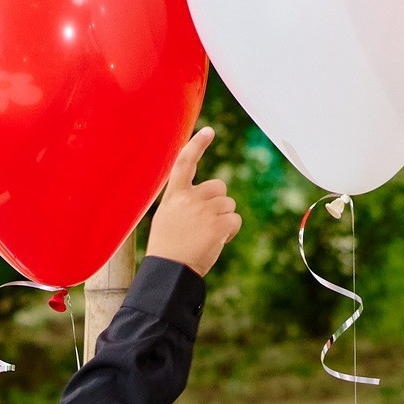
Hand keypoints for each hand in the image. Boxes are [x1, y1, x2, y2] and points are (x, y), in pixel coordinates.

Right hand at [146, 126, 240, 276]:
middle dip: (218, 204)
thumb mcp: (168, 219)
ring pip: (228, 205)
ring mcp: (204, 210)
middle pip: (218, 187)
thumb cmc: (168, 250)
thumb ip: (184, 202)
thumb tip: (210, 195)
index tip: (209, 131)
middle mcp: (188, 198)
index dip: (197, 145)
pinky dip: (230, 232)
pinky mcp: (218, 224)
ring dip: (223, 220)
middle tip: (204, 225)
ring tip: (206, 237)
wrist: (169, 273)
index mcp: (173, 196)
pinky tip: (216, 242)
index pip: (184, 163)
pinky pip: (235, 220)